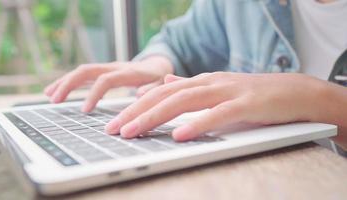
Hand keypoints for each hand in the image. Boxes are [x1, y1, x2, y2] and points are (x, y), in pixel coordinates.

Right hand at [44, 56, 173, 111]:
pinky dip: (68, 82)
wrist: (156, 65)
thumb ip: (152, 88)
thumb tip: (140, 94)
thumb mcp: (161, 84)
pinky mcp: (102, 72)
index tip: (84, 110)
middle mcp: (114, 68)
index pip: (106, 80)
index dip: (94, 94)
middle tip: (54, 100)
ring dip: (64, 82)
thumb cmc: (158, 78)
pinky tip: (56, 91)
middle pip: (87, 71)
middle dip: (69, 84)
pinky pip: (83, 75)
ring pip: (81, 71)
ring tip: (48, 95)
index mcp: (128, 73)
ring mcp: (106, 68)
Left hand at [105, 72, 329, 140]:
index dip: (136, 106)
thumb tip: (167, 83)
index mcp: (201, 82)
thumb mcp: (218, 90)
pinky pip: (218, 114)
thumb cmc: (254, 96)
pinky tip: (180, 134)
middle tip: (114, 129)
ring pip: (184, 102)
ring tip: (134, 131)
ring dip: (156, 117)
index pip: (161, 93)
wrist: (294, 92)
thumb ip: (192, 88)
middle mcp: (209, 83)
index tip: (116, 122)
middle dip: (136, 113)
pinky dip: (197, 124)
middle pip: (165, 96)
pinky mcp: (246, 104)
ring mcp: (227, 92)